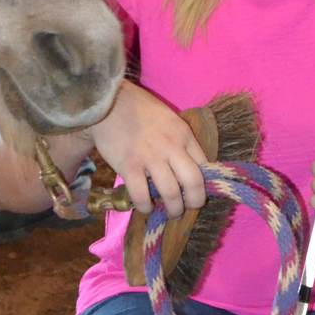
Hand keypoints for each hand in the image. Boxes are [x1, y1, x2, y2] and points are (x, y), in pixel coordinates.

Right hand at [88, 82, 207, 217]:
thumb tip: (189, 164)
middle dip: (194, 202)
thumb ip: (180, 140)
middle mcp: (171, 147)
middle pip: (193, 183)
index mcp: (184, 134)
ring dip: (173, 209)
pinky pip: (141, 195)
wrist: (109, 102)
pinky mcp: (129, 166)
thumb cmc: (140, 110)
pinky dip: (145, 206)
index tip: (198, 192)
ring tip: (171, 213)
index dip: (204, 183)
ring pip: (171, 193)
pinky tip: (145, 207)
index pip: (205, 165)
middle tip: (189, 209)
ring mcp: (150, 157)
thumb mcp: (170, 119)